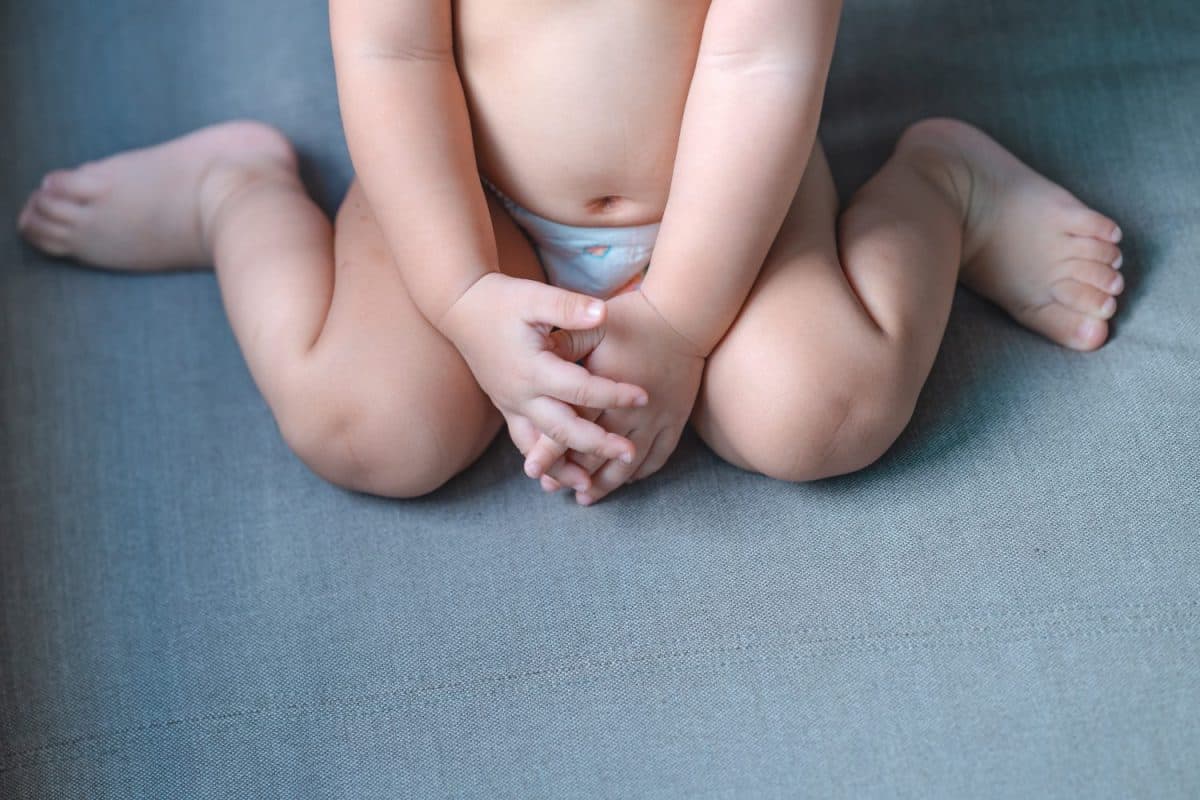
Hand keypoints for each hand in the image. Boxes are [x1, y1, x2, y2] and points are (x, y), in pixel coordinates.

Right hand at [438, 272, 648, 466]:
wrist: (461, 308)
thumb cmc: (503, 300)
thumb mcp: (535, 297)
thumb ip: (569, 307)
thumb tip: (602, 313)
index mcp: (533, 367)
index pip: (579, 388)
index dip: (612, 394)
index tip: (643, 397)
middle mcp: (520, 393)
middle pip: (562, 429)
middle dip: (597, 445)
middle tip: (628, 454)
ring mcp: (511, 405)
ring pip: (538, 447)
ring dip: (564, 468)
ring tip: (590, 485)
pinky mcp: (507, 408)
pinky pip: (526, 442)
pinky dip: (544, 461)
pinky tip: (561, 475)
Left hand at [523, 289, 705, 504]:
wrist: (685, 316)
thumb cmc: (633, 318)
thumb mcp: (594, 327)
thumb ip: (565, 344)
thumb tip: (535, 357)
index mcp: (606, 391)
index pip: (573, 427)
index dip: (551, 451)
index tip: (533, 470)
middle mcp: (631, 412)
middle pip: (598, 453)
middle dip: (573, 475)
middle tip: (553, 489)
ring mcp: (656, 420)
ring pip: (628, 464)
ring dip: (606, 483)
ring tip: (586, 497)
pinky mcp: (675, 420)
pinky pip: (658, 457)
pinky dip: (639, 473)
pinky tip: (624, 480)